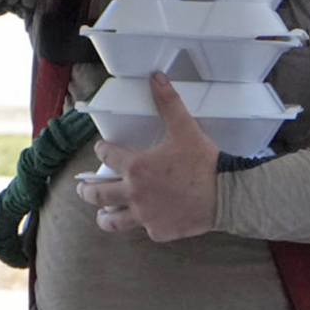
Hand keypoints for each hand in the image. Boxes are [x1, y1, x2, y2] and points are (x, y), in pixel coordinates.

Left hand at [76, 74, 219, 241]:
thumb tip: (156, 77)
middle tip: (83, 187)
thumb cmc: (203, 162)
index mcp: (136, 167)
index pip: (108, 156)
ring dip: (104, 215)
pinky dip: (140, 223)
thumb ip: (168, 103)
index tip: (101, 148)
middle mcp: (134, 193)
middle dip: (87, 190)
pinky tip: (142, 220)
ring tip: (102, 214)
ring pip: (112, 221)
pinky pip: (143, 229)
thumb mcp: (185, 129)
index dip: (102, 149)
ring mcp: (144, 216)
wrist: (225, 193)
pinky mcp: (158, 231)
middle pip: (98, 194)